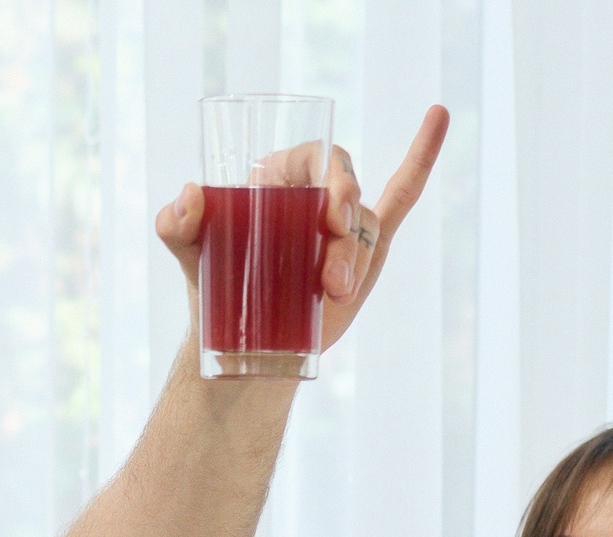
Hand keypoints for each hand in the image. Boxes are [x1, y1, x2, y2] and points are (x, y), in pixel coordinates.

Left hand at [154, 106, 449, 355]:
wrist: (241, 343)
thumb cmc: (213, 288)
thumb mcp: (189, 254)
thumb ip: (176, 224)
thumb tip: (191, 194)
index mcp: (279, 178)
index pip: (315, 159)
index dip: (332, 180)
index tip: (329, 220)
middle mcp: (314, 193)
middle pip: (346, 190)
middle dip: (346, 228)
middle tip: (333, 272)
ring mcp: (343, 223)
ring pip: (365, 229)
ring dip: (356, 261)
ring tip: (333, 297)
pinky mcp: (366, 252)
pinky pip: (402, 197)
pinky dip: (421, 157)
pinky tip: (437, 116)